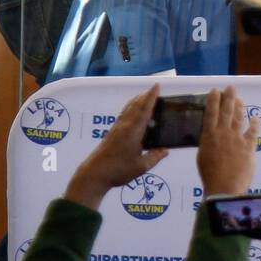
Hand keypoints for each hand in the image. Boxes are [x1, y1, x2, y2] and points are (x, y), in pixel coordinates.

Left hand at [64, 84, 167, 210]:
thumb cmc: (119, 170)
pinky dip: (131, 109)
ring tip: (145, 97)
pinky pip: (124, 115)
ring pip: (128, 109)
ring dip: (137, 101)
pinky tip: (133, 113)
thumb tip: (165, 150)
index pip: (144, 110)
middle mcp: (124, 126)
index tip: (156, 86)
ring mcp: (117, 129)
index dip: (151, 98)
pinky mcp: (112, 134)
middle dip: (145, 96)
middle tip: (154, 89)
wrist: (95, 174)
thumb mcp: (141, 167)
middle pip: (135, 106)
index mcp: (133, 131)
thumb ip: (155, 157)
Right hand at [196, 86, 258, 195]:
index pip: (210, 114)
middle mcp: (223, 134)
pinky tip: (256, 117)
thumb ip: (207, 143)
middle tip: (231, 87)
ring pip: (238, 118)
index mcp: (208, 136)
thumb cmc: (210, 175)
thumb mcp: (202, 156)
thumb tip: (209, 135)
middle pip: (226, 112)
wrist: (224, 187)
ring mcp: (237, 139)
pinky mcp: (249, 146)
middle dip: (228, 97)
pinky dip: (255, 123)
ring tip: (240, 99)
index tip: (215, 91)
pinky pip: (253, 131)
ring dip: (239, 107)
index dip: (213, 101)